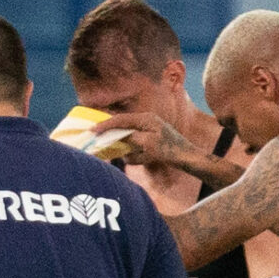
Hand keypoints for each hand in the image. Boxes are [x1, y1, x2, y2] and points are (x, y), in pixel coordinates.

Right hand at [109, 111, 227, 185]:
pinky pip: (136, 143)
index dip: (105, 125)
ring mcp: (149, 129)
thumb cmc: (168, 150)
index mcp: (145, 119)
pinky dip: (134, 152)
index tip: (92, 130)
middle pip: (123, 125)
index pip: (120, 120)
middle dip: (112, 134)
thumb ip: (131, 138)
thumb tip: (119, 137)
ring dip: (126, 146)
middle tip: (99, 139)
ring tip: (133, 154)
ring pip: (129, 136)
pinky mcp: (151, 138)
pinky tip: (143, 158)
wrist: (186, 157)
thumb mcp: (147, 144)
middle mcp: (146, 121)